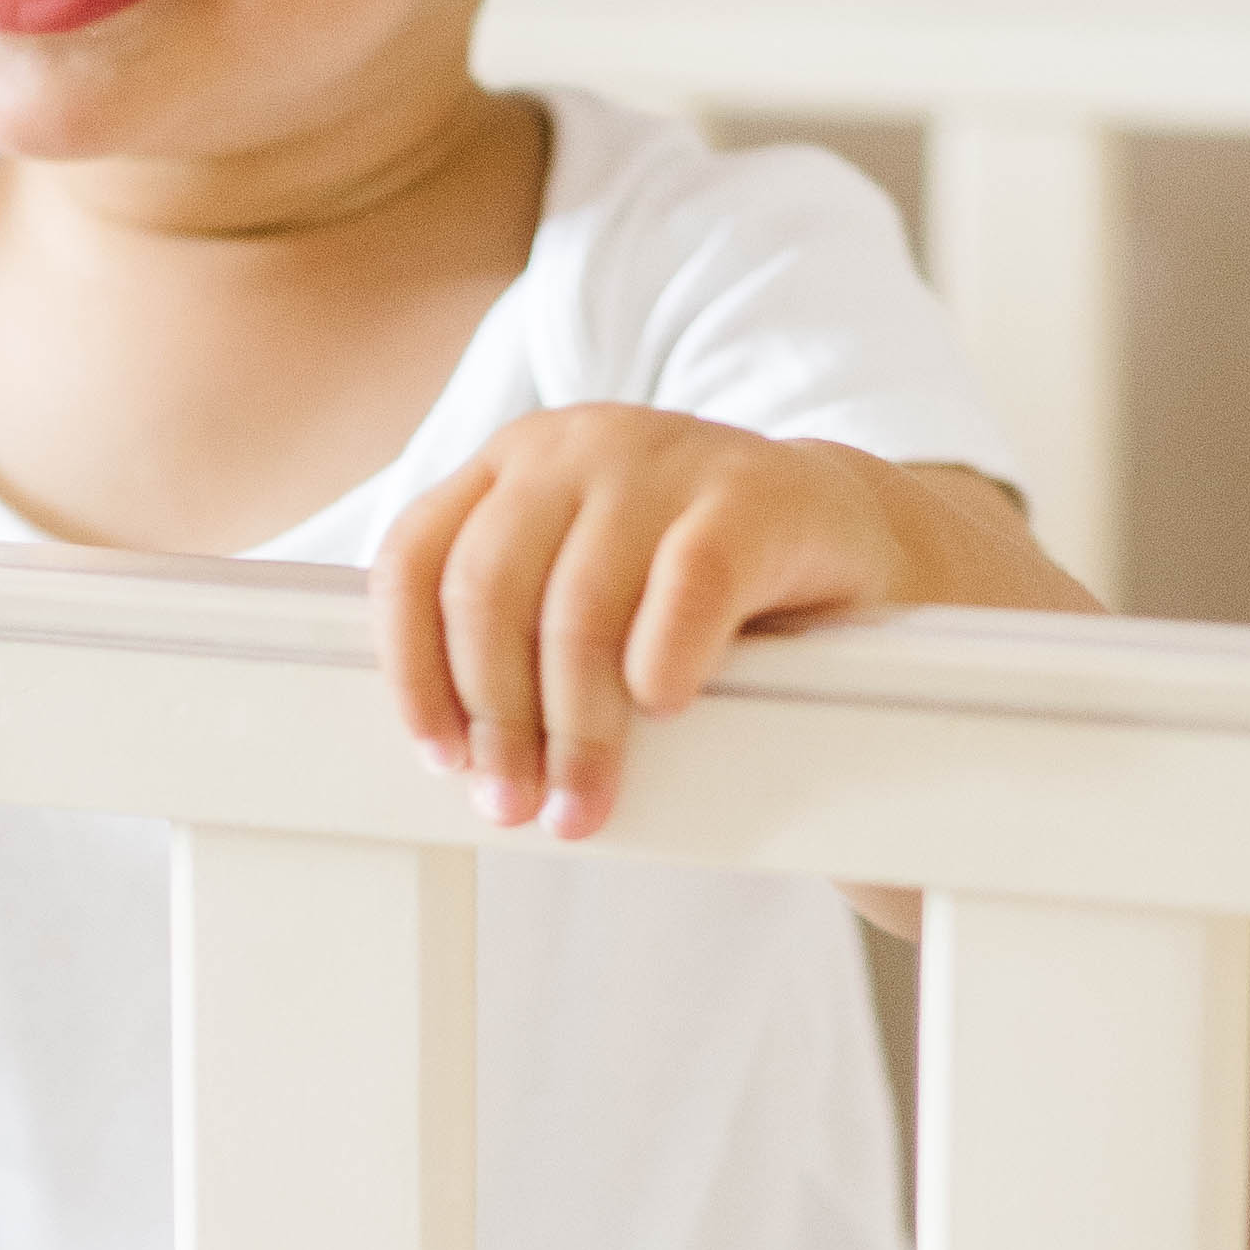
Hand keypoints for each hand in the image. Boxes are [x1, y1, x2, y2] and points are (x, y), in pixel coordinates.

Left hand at [370, 409, 945, 841]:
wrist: (837, 533)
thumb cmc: (695, 581)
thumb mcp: (587, 590)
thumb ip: (518, 635)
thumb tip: (458, 761)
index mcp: (513, 467)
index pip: (414, 559)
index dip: (412, 668)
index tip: (440, 757)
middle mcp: (574, 447)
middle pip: (487, 590)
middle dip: (495, 717)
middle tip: (516, 802)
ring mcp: (662, 458)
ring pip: (578, 605)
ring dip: (575, 726)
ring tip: (583, 799)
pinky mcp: (750, 494)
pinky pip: (686, 586)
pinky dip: (662, 660)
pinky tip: (663, 708)